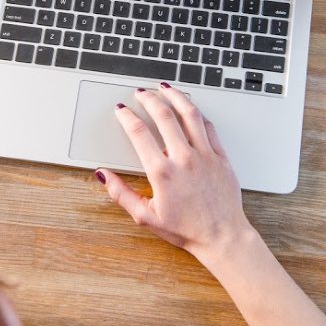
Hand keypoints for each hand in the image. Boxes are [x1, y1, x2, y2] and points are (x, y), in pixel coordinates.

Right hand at [96, 83, 251, 262]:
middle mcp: (183, 159)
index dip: (126, 116)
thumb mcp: (146, 216)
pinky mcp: (221, 156)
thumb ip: (121, 193)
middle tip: (141, 93)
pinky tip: (190, 108)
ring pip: (189, 114)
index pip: (139, 132)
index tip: (121, 110)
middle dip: (149, 99)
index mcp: (162, 172)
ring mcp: (204, 155)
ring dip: (175, 97)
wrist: (222, 237)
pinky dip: (197, 113)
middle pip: (164, 115)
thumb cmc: (186, 229)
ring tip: (165, 88)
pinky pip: (209, 127)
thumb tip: (103, 175)